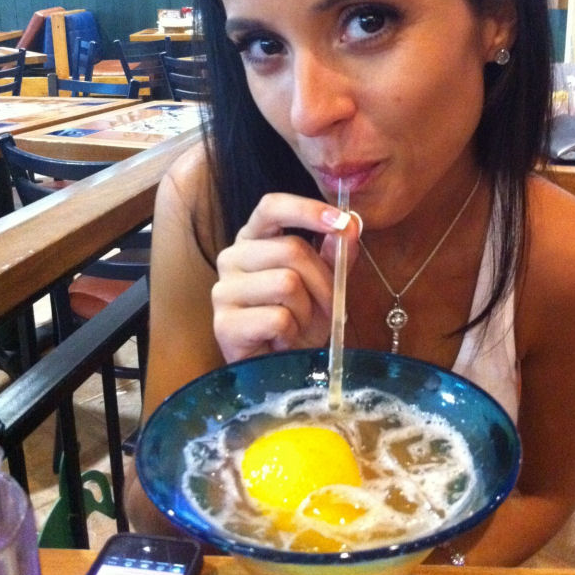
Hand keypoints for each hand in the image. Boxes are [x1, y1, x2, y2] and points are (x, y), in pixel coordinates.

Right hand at [212, 192, 359, 361]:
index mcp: (254, 238)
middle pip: (292, 249)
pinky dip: (292, 332)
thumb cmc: (301, 319)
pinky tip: (282, 340)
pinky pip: (277, 318)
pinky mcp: (223, 324)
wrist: (282, 368)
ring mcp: (223, 290)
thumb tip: (351, 223)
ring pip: (287, 283)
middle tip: (328, 306)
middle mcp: (232, 257)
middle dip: (323, 281)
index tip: (340, 221)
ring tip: (299, 325)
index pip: (271, 206)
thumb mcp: (325, 280)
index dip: (306, 209)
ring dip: (308, 310)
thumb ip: (337, 251)